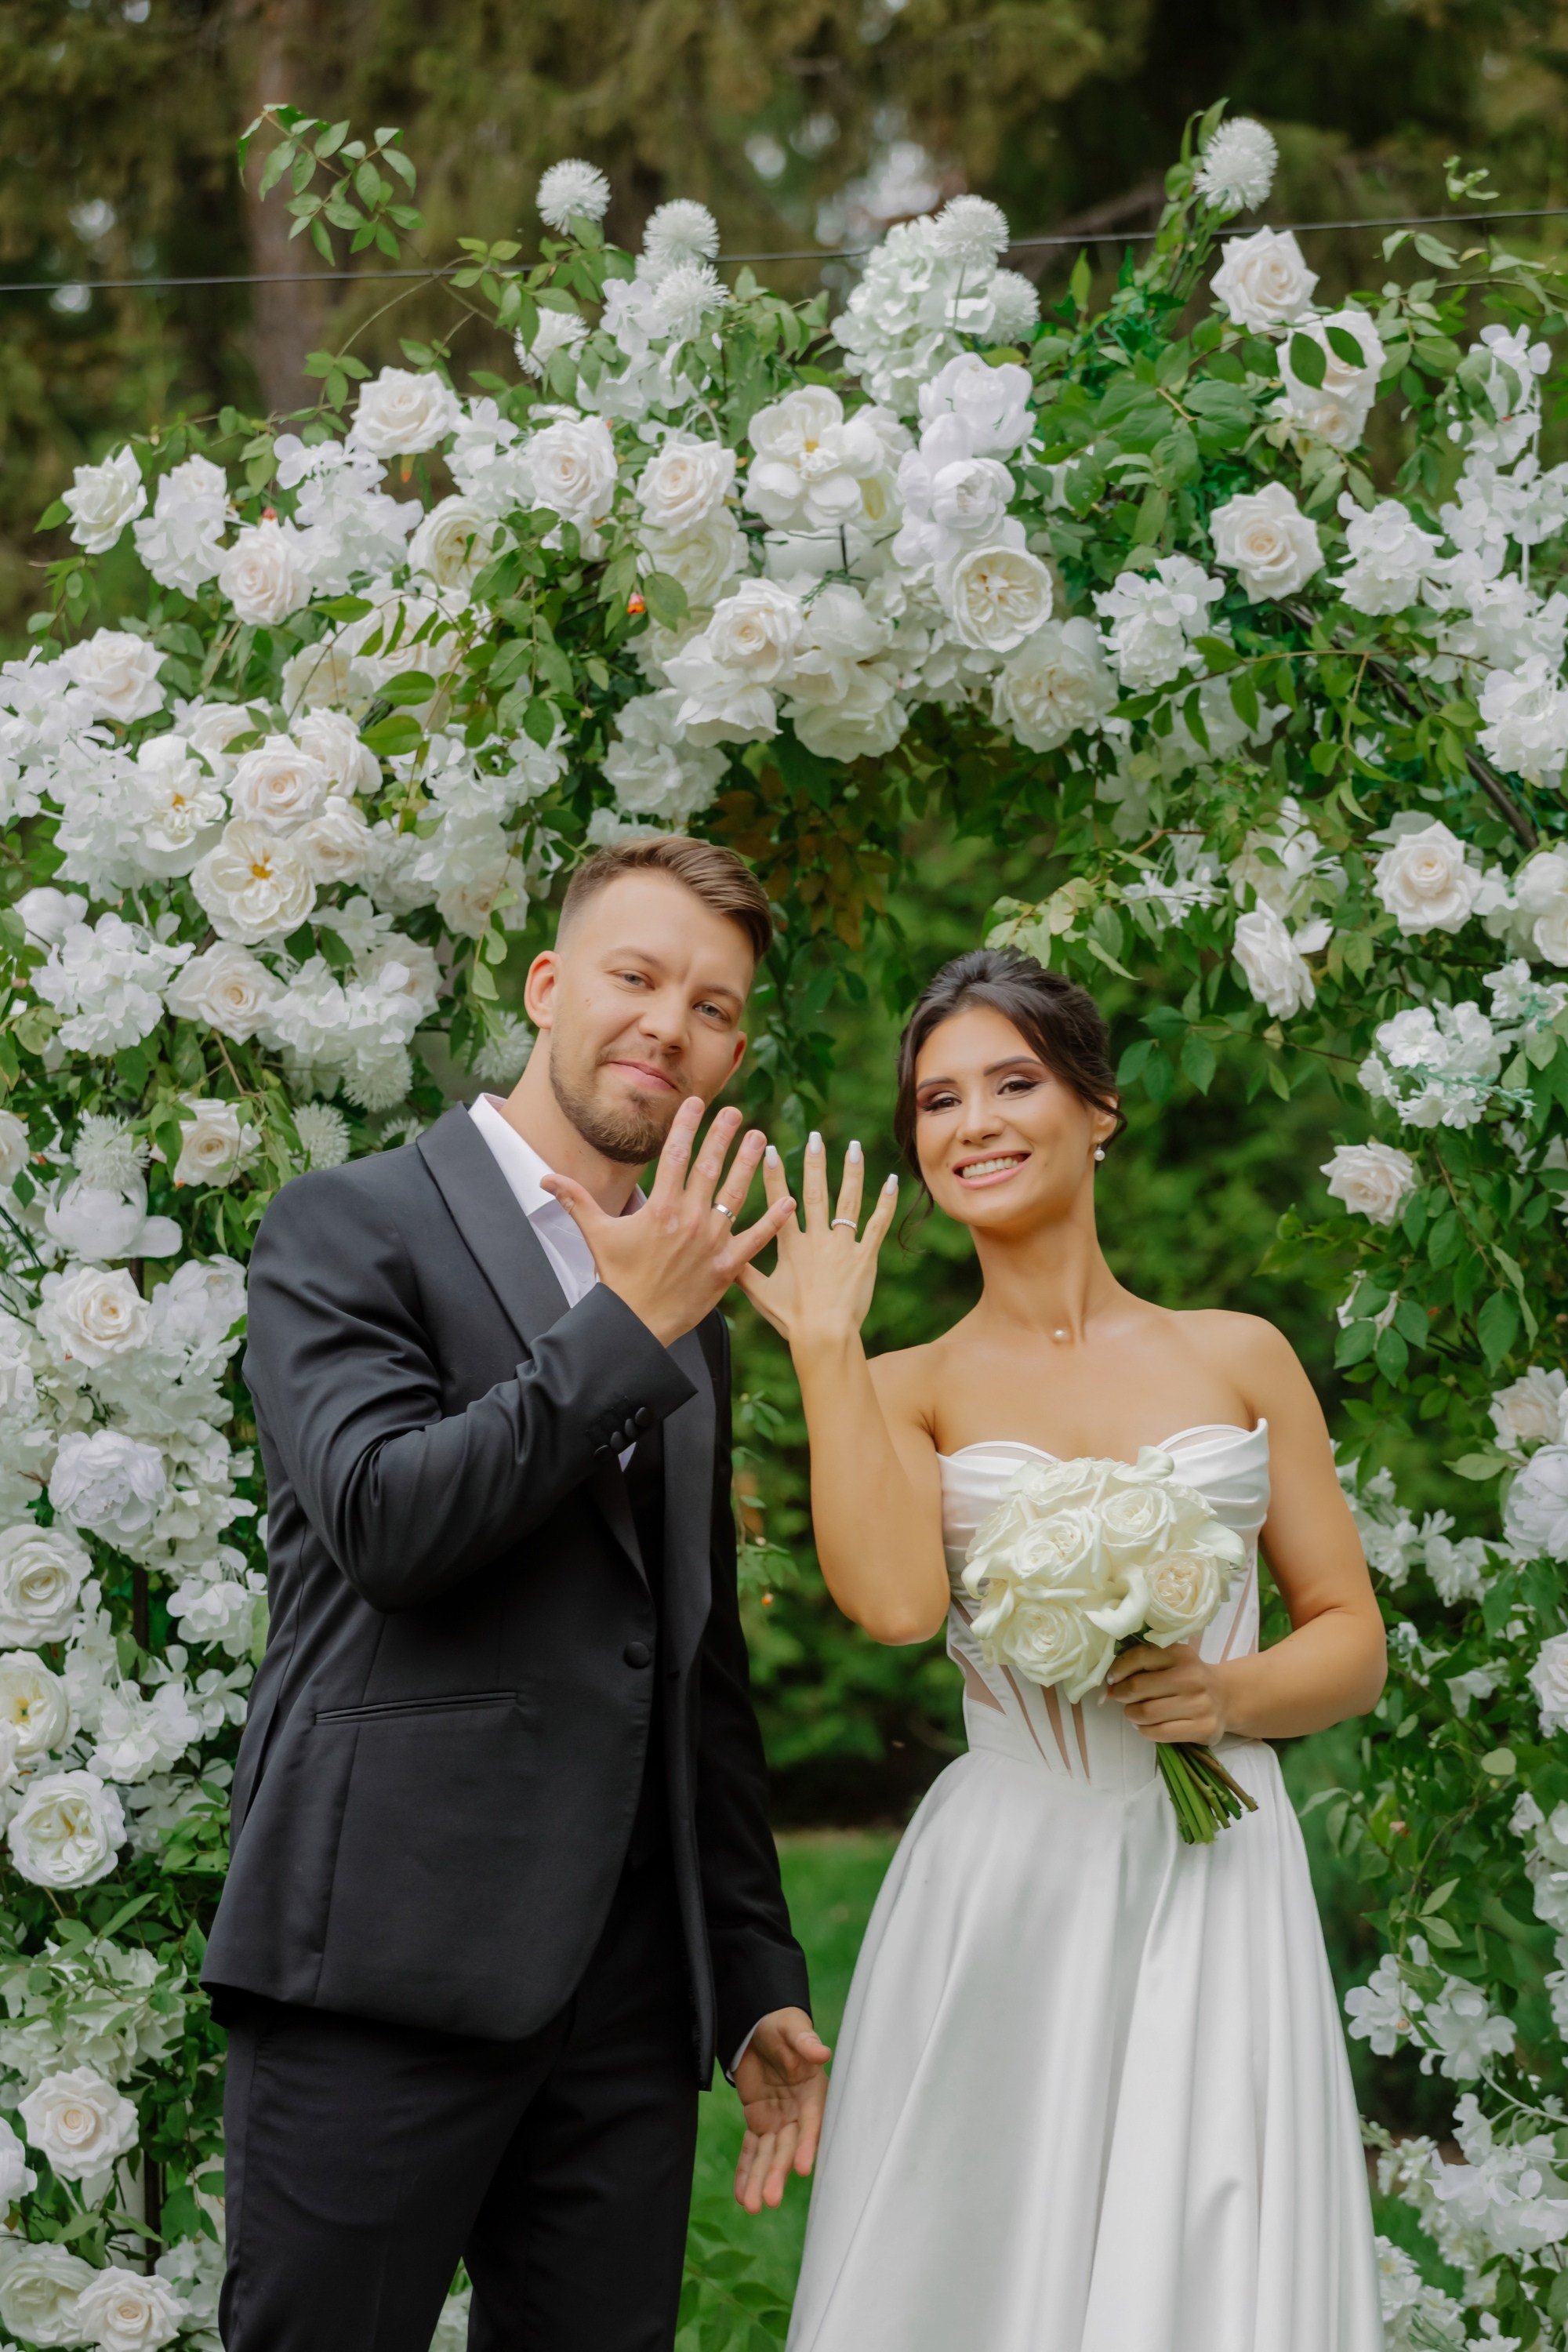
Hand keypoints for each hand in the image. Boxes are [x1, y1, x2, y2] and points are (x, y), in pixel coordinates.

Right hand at [541, 1101, 794, 1346]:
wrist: (636, 1324)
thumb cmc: (617, 1279)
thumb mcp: (596, 1235)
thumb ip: (575, 1201)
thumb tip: (544, 1179)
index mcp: (660, 1207)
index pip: (676, 1155)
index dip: (687, 1126)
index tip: (698, 1103)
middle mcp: (689, 1218)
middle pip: (709, 1167)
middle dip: (723, 1136)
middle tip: (736, 1113)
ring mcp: (711, 1241)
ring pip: (735, 1194)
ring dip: (748, 1164)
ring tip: (760, 1140)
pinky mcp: (727, 1266)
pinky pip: (755, 1239)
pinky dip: (772, 1220)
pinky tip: (787, 1200)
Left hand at [732, 2006, 831, 2213]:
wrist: (759, 2028)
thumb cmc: (781, 2027)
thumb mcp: (791, 2029)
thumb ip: (803, 2042)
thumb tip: (822, 2051)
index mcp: (812, 2093)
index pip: (811, 2123)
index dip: (807, 2145)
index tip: (802, 2169)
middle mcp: (797, 2113)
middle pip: (787, 2147)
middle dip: (777, 2172)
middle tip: (768, 2199)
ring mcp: (777, 2121)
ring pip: (768, 2155)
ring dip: (759, 2179)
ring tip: (751, 2207)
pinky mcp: (759, 2123)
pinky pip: (751, 2149)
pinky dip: (745, 2170)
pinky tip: (741, 2195)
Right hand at [736, 1132, 898, 1354]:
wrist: (824, 1337)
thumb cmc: (791, 1320)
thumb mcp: (760, 1295)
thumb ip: (742, 1272)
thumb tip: (720, 1257)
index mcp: (790, 1246)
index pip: (780, 1203)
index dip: (775, 1176)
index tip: (771, 1150)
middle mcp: (816, 1240)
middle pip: (816, 1194)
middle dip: (814, 1163)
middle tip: (814, 1136)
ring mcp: (842, 1247)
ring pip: (847, 1202)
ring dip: (851, 1172)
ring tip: (852, 1147)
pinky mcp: (864, 1258)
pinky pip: (876, 1225)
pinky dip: (885, 1202)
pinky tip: (890, 1180)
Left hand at [1106, 1641, 1229, 1743]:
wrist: (1226, 1697)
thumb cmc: (1188, 1677)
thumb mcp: (1172, 1660)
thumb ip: (1144, 1663)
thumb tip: (1110, 1682)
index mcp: (1181, 1654)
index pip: (1139, 1657)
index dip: (1118, 1669)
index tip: (1112, 1678)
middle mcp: (1192, 1677)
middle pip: (1138, 1687)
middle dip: (1121, 1694)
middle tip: (1119, 1697)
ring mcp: (1200, 1705)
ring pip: (1147, 1713)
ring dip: (1131, 1714)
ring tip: (1133, 1712)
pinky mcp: (1204, 1729)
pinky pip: (1160, 1733)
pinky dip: (1144, 1731)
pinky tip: (1146, 1725)